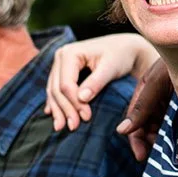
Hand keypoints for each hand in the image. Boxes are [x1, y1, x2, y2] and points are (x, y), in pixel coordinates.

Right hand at [44, 33, 158, 130]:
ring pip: (53, 90)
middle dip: (65, 110)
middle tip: (73, 128)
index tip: (86, 118)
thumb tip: (81, 98)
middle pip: (56, 89)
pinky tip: (53, 115)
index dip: (74, 103)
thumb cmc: (120, 56)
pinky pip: (54, 89)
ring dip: (57, 110)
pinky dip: (55, 103)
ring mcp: (59, 63)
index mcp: (70, 53)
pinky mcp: (62, 71)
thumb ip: (96, 82)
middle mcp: (60, 56)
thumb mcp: (111, 68)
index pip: (66, 84)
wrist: (124, 48)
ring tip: (60, 127)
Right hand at [116, 58, 172, 161]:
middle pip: (147, 124)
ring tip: (170, 150)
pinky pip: (177, 122)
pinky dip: (176, 133)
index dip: (135, 138)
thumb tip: (121, 131)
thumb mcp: (158, 82)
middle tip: (156, 156)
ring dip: (162, 139)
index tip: (141, 157)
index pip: (134, 118)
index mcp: (145, 87)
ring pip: (162, 125)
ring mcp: (172, 99)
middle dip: (149, 141)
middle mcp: (157, 95)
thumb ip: (142, 106)